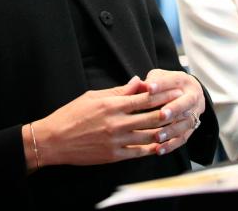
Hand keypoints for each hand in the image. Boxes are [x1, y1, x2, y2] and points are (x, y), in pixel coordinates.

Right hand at [30, 76, 184, 168]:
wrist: (54, 140)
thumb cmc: (71, 115)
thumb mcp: (93, 96)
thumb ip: (118, 90)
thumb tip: (138, 81)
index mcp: (112, 105)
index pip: (145, 98)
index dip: (163, 95)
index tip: (175, 92)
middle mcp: (117, 123)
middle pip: (151, 117)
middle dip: (169, 112)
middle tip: (183, 108)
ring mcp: (116, 141)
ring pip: (148, 136)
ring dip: (165, 131)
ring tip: (177, 127)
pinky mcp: (113, 156)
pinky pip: (138, 153)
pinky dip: (151, 149)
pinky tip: (161, 145)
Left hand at [141, 68, 205, 156]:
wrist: (188, 91)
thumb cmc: (167, 84)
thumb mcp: (158, 77)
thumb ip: (149, 81)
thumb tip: (138, 84)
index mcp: (183, 80)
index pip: (173, 81)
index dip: (161, 84)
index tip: (149, 88)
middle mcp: (193, 96)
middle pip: (186, 102)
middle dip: (174, 108)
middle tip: (162, 115)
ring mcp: (195, 112)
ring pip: (186, 123)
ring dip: (171, 131)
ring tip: (157, 136)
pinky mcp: (192, 128)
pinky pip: (183, 138)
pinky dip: (171, 145)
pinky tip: (159, 149)